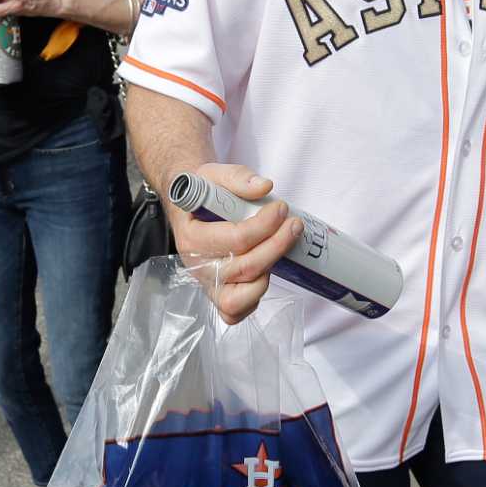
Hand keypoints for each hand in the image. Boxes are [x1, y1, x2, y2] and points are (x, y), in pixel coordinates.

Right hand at [166, 163, 304, 324]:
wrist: (191, 207)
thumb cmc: (204, 194)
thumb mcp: (214, 174)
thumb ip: (238, 177)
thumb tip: (265, 187)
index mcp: (191, 236)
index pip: (234, 239)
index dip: (264, 225)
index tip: (281, 208)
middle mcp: (197, 265)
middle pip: (243, 268)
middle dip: (276, 246)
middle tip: (294, 224)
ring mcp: (208, 283)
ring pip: (239, 297)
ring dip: (268, 273)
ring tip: (282, 247)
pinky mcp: (218, 294)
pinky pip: (234, 312)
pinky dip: (253, 299)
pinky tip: (267, 271)